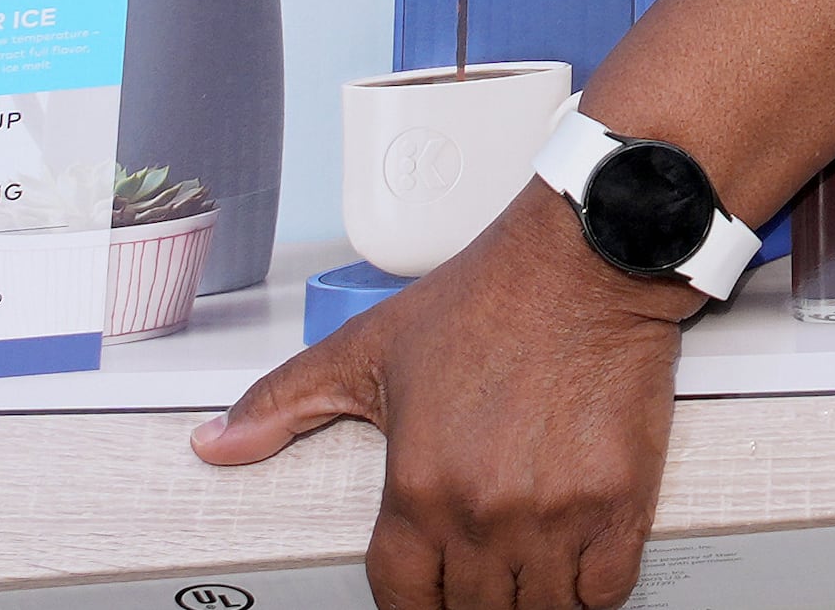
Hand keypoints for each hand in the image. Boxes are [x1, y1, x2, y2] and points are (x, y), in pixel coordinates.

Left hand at [192, 186, 698, 609]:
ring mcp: (554, 514)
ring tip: (530, 568)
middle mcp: (481, 512)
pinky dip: (591, 589)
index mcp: (416, 488)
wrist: (587, 260)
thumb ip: (285, 401)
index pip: (403, 602)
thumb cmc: (488, 299)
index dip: (415, 608)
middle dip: (475, 601)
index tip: (430, 595)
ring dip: (533, 600)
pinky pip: (605, 592)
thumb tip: (216, 442)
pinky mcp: (618, 501)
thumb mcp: (369, 347)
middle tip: (485, 571)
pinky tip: (580, 562)